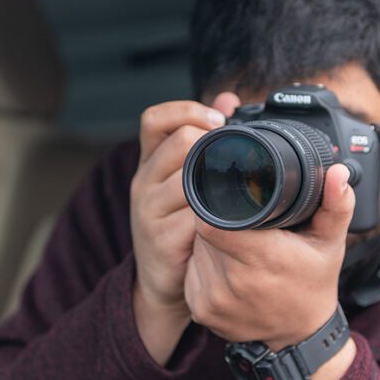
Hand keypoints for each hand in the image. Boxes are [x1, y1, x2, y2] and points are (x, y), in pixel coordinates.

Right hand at [131, 93, 240, 365]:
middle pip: (178, 143)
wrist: (165, 282)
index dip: (186, 111)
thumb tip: (228, 97)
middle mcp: (144, 181)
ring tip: (236, 190)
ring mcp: (149, 211)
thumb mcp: (186, 179)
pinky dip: (216, 217)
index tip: (218, 120)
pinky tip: (230, 220)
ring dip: (217, 182)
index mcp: (150, 161)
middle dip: (211, 146)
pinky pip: (194, 218)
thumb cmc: (181, 224)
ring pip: (188, 179)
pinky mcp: (161, 240)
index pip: (154, 119)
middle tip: (235, 158)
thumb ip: (205, 137)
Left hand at [184, 163, 357, 379]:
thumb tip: (337, 172)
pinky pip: (191, 273)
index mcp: (263, 258)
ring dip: (208, 244)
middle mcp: (234, 283)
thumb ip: (335, 204)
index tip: (230, 201)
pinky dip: (203, 266)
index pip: (212, 221)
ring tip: (236, 247)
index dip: (216, 206)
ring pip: (196, 251)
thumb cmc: (313, 280)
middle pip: (203, 232)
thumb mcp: (331, 242)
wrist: (299, 333)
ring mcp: (214, 301)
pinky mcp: (201, 312)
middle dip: (217, 223)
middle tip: (240, 225)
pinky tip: (226, 269)